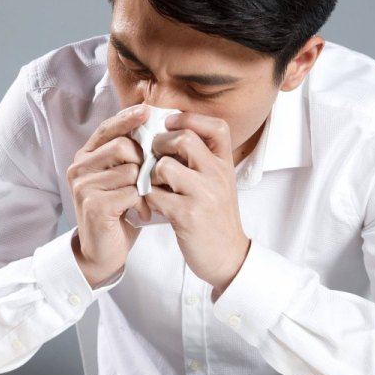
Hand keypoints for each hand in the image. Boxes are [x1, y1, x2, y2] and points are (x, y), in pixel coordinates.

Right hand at [67, 105, 151, 286]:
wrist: (101, 252)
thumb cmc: (116, 212)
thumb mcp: (120, 179)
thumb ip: (127, 155)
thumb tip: (150, 124)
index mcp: (84, 158)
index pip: (106, 129)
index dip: (127, 118)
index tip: (147, 110)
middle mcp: (79, 169)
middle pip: (123, 146)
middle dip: (144, 161)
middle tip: (149, 180)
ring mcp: (84, 187)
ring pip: (130, 170)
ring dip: (145, 186)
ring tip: (144, 201)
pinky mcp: (94, 206)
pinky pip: (131, 192)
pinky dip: (142, 204)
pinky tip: (141, 214)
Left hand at [144, 112, 250, 298]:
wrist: (228, 256)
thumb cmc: (216, 218)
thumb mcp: (218, 183)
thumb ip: (201, 160)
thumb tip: (169, 133)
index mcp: (225, 164)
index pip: (216, 126)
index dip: (190, 118)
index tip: (169, 123)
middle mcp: (217, 175)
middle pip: (183, 138)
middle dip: (159, 144)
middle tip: (153, 157)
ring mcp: (203, 195)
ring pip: (164, 166)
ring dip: (150, 174)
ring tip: (153, 185)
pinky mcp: (187, 215)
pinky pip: (154, 194)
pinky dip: (147, 198)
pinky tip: (152, 205)